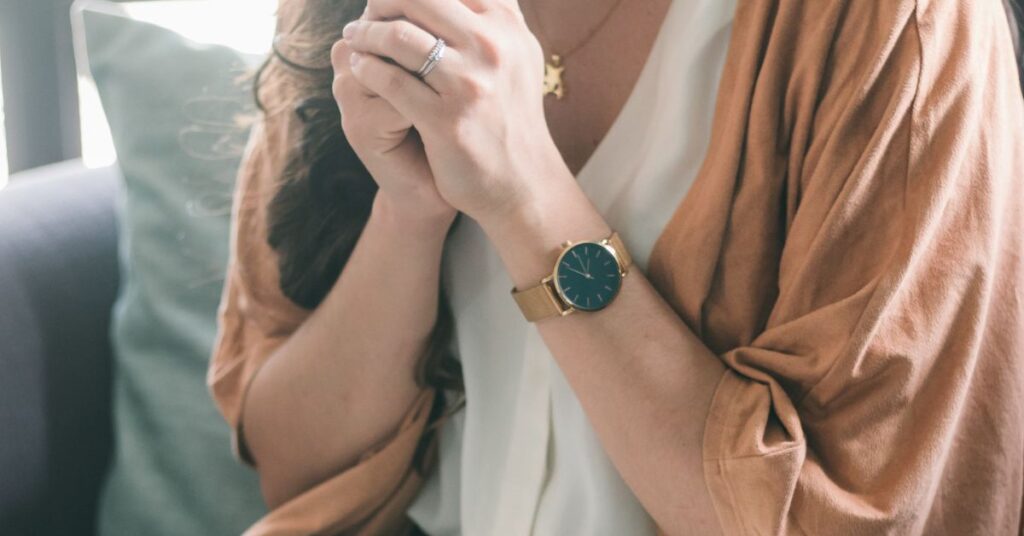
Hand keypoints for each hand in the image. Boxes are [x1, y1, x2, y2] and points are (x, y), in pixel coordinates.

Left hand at [342, 0, 572, 223]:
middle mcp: (492, 47)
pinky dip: (367, 68)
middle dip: (381, 3)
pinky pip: (391, 80)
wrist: (520, 180)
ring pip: (398, 36)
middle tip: (365, 15)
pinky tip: (360, 69)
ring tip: (355, 38)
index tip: (390, 3)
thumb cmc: (510, 115)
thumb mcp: (516, 55)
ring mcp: (469, 83)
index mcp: (506, 25)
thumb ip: (495, 15)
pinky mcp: (446, 119)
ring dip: (366, 34)